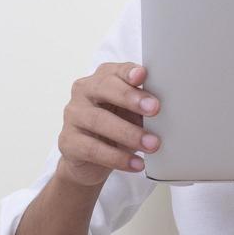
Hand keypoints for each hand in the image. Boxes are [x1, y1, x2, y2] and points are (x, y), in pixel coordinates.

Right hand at [56, 62, 161, 188]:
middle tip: (155, 108)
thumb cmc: (114, 129)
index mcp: (101, 79)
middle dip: (131, 98)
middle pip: (105, 88)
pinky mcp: (68, 141)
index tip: (143, 76)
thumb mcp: (131, 114)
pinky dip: (117, 158)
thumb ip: (143, 106)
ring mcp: (73, 116)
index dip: (128, 72)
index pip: (114, 70)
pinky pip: (93, 149)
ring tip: (152, 144)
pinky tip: (136, 164)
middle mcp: (83, 92)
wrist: (88, 162)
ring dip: (130, 133)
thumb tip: (166, 107)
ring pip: (100, 120)